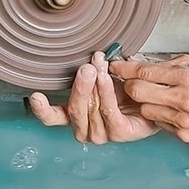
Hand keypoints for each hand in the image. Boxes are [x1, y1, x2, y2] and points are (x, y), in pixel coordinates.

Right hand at [29, 52, 158, 143]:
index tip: (35, 96)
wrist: (153, 98)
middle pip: (75, 109)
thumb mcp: (103, 75)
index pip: (53, 117)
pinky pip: (109, 112)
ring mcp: (102, 134)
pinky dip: (107, 93)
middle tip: (86, 68)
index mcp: (76, 116)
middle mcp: (85, 128)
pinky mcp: (119, 134)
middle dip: (80, 86)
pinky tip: (107, 78)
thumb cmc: (126, 88)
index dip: (42, 109)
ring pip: (93, 108)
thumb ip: (91, 69)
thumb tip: (87, 54)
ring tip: (100, 65)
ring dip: (97, 84)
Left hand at [110, 55, 188, 143]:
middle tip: (133, 82)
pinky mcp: (183, 134)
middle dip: (130, 86)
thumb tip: (142, 63)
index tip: (115, 66)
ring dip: (145, 102)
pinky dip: (158, 114)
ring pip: (145, 109)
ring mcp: (183, 119)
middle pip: (138, 92)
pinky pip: (158, 122)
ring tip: (156, 96)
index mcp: (187, 77)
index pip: (145, 72)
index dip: (125, 68)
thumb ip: (169, 65)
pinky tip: (169, 108)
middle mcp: (184, 99)